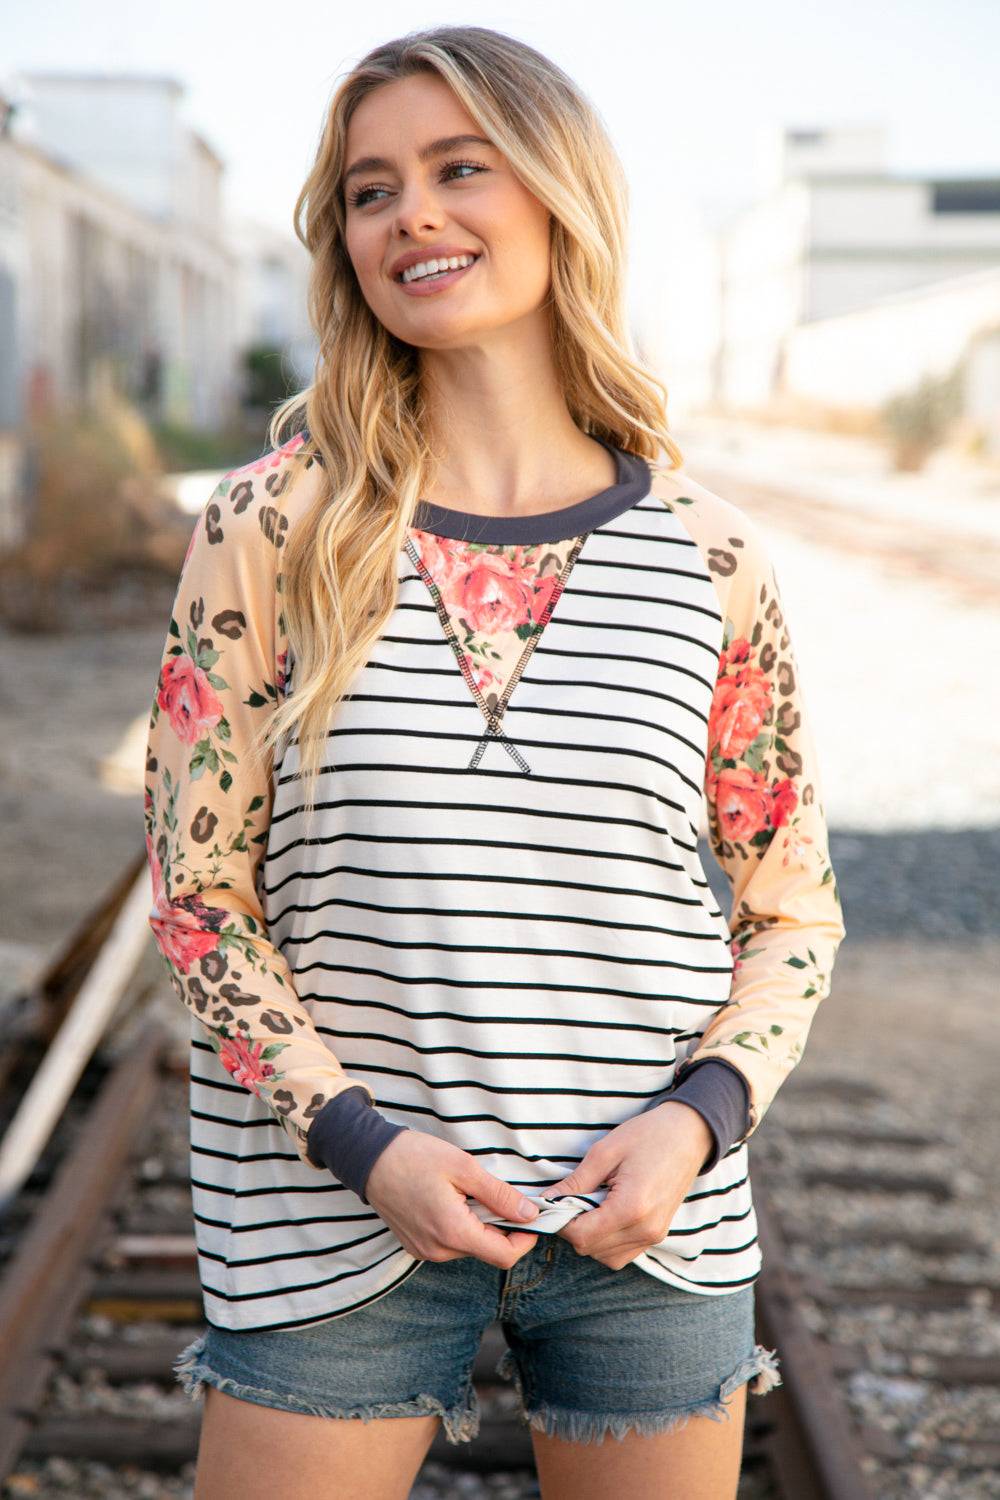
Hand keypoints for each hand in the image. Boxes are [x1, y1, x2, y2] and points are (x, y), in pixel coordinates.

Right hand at [364, 1130, 538, 1268]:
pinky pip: (451, 1244)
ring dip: (480, 1225)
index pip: (504, 1255)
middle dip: (502, 1227)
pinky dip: (461, 1226)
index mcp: (453, 1232)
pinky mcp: (417, 1246)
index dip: (526, 1239)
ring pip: (470, 1246)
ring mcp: (425, 1251)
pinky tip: (452, 1201)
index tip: (531, 1216)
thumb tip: (529, 1214)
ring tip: (469, 1193)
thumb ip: (500, 1195)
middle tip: (499, 1194)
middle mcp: (438, 1250)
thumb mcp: (464, 1168)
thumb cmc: (414, 1157)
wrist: (369, 1158)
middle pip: (488, 1250)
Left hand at [544, 1102, 712, 1269]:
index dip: (561, 1221)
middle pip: (590, 1248)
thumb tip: (548, 1200)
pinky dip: (607, 1241)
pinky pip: (623, 1253)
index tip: (555, 1201)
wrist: (689, 1134)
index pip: (581, 1236)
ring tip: (592, 1203)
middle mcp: (645, 1230)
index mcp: (631, 1208)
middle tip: (573, 1198)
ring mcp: (654, 1236)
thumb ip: (576, 1181)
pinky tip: (606, 1213)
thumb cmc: (648, 1136)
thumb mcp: (605, 1152)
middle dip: (573, 1227)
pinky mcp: (657, 1235)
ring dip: (590, 1236)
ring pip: (606, 1256)